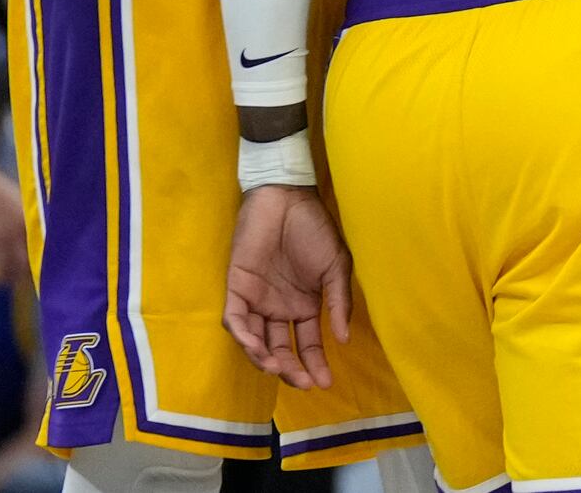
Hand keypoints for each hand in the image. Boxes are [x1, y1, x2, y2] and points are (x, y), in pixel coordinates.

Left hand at [223, 185, 351, 389]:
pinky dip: (244, 336)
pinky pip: (236, 319)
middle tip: (302, 382)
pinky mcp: (237, 288)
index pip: (308, 345)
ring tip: (278, 367)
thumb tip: (344, 340)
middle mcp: (279, 309)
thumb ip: (338, 302)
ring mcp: (257, 300)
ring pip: (256, 341)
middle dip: (291, 370)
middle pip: (281, 350)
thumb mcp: (336, 266)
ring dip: (264, 359)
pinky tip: (256, 346)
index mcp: (305, 306)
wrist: (287, 198)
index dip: (315, 364)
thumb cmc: (314, 229)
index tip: (325, 383)